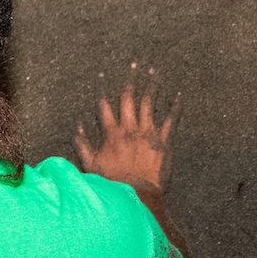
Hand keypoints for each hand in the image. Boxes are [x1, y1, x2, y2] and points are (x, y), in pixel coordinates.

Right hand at [75, 66, 174, 193]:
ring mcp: (148, 133)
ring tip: (154, 71)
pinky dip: (175, 108)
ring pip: (150, 103)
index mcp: (111, 133)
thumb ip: (82, 145)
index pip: (104, 106)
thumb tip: (77, 128)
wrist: (137, 193)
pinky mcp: (163, 141)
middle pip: (128, 98)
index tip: (102, 74)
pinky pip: (171, 120)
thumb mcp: (90, 164)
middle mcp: (129, 128)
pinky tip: (178, 96)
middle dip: (130, 79)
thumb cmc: (112, 182)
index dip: (102, 88)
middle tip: (134, 64)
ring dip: (152, 85)